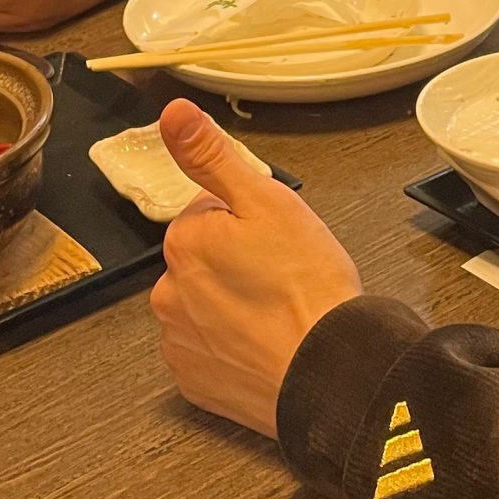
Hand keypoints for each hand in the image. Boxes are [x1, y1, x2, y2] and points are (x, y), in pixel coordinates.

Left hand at [151, 99, 362, 436]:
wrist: (329, 370)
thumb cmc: (307, 286)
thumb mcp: (267, 200)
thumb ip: (212, 157)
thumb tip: (173, 114)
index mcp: (185, 242)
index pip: (207, 214)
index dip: (247, 222)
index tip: (275, 239)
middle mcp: (169, 293)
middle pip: (202, 262)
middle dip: (235, 263)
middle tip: (282, 276)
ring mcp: (180, 343)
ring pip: (204, 307)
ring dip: (232, 306)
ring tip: (279, 313)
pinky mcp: (196, 384)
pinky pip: (208, 352)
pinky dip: (232, 347)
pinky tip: (265, 344)